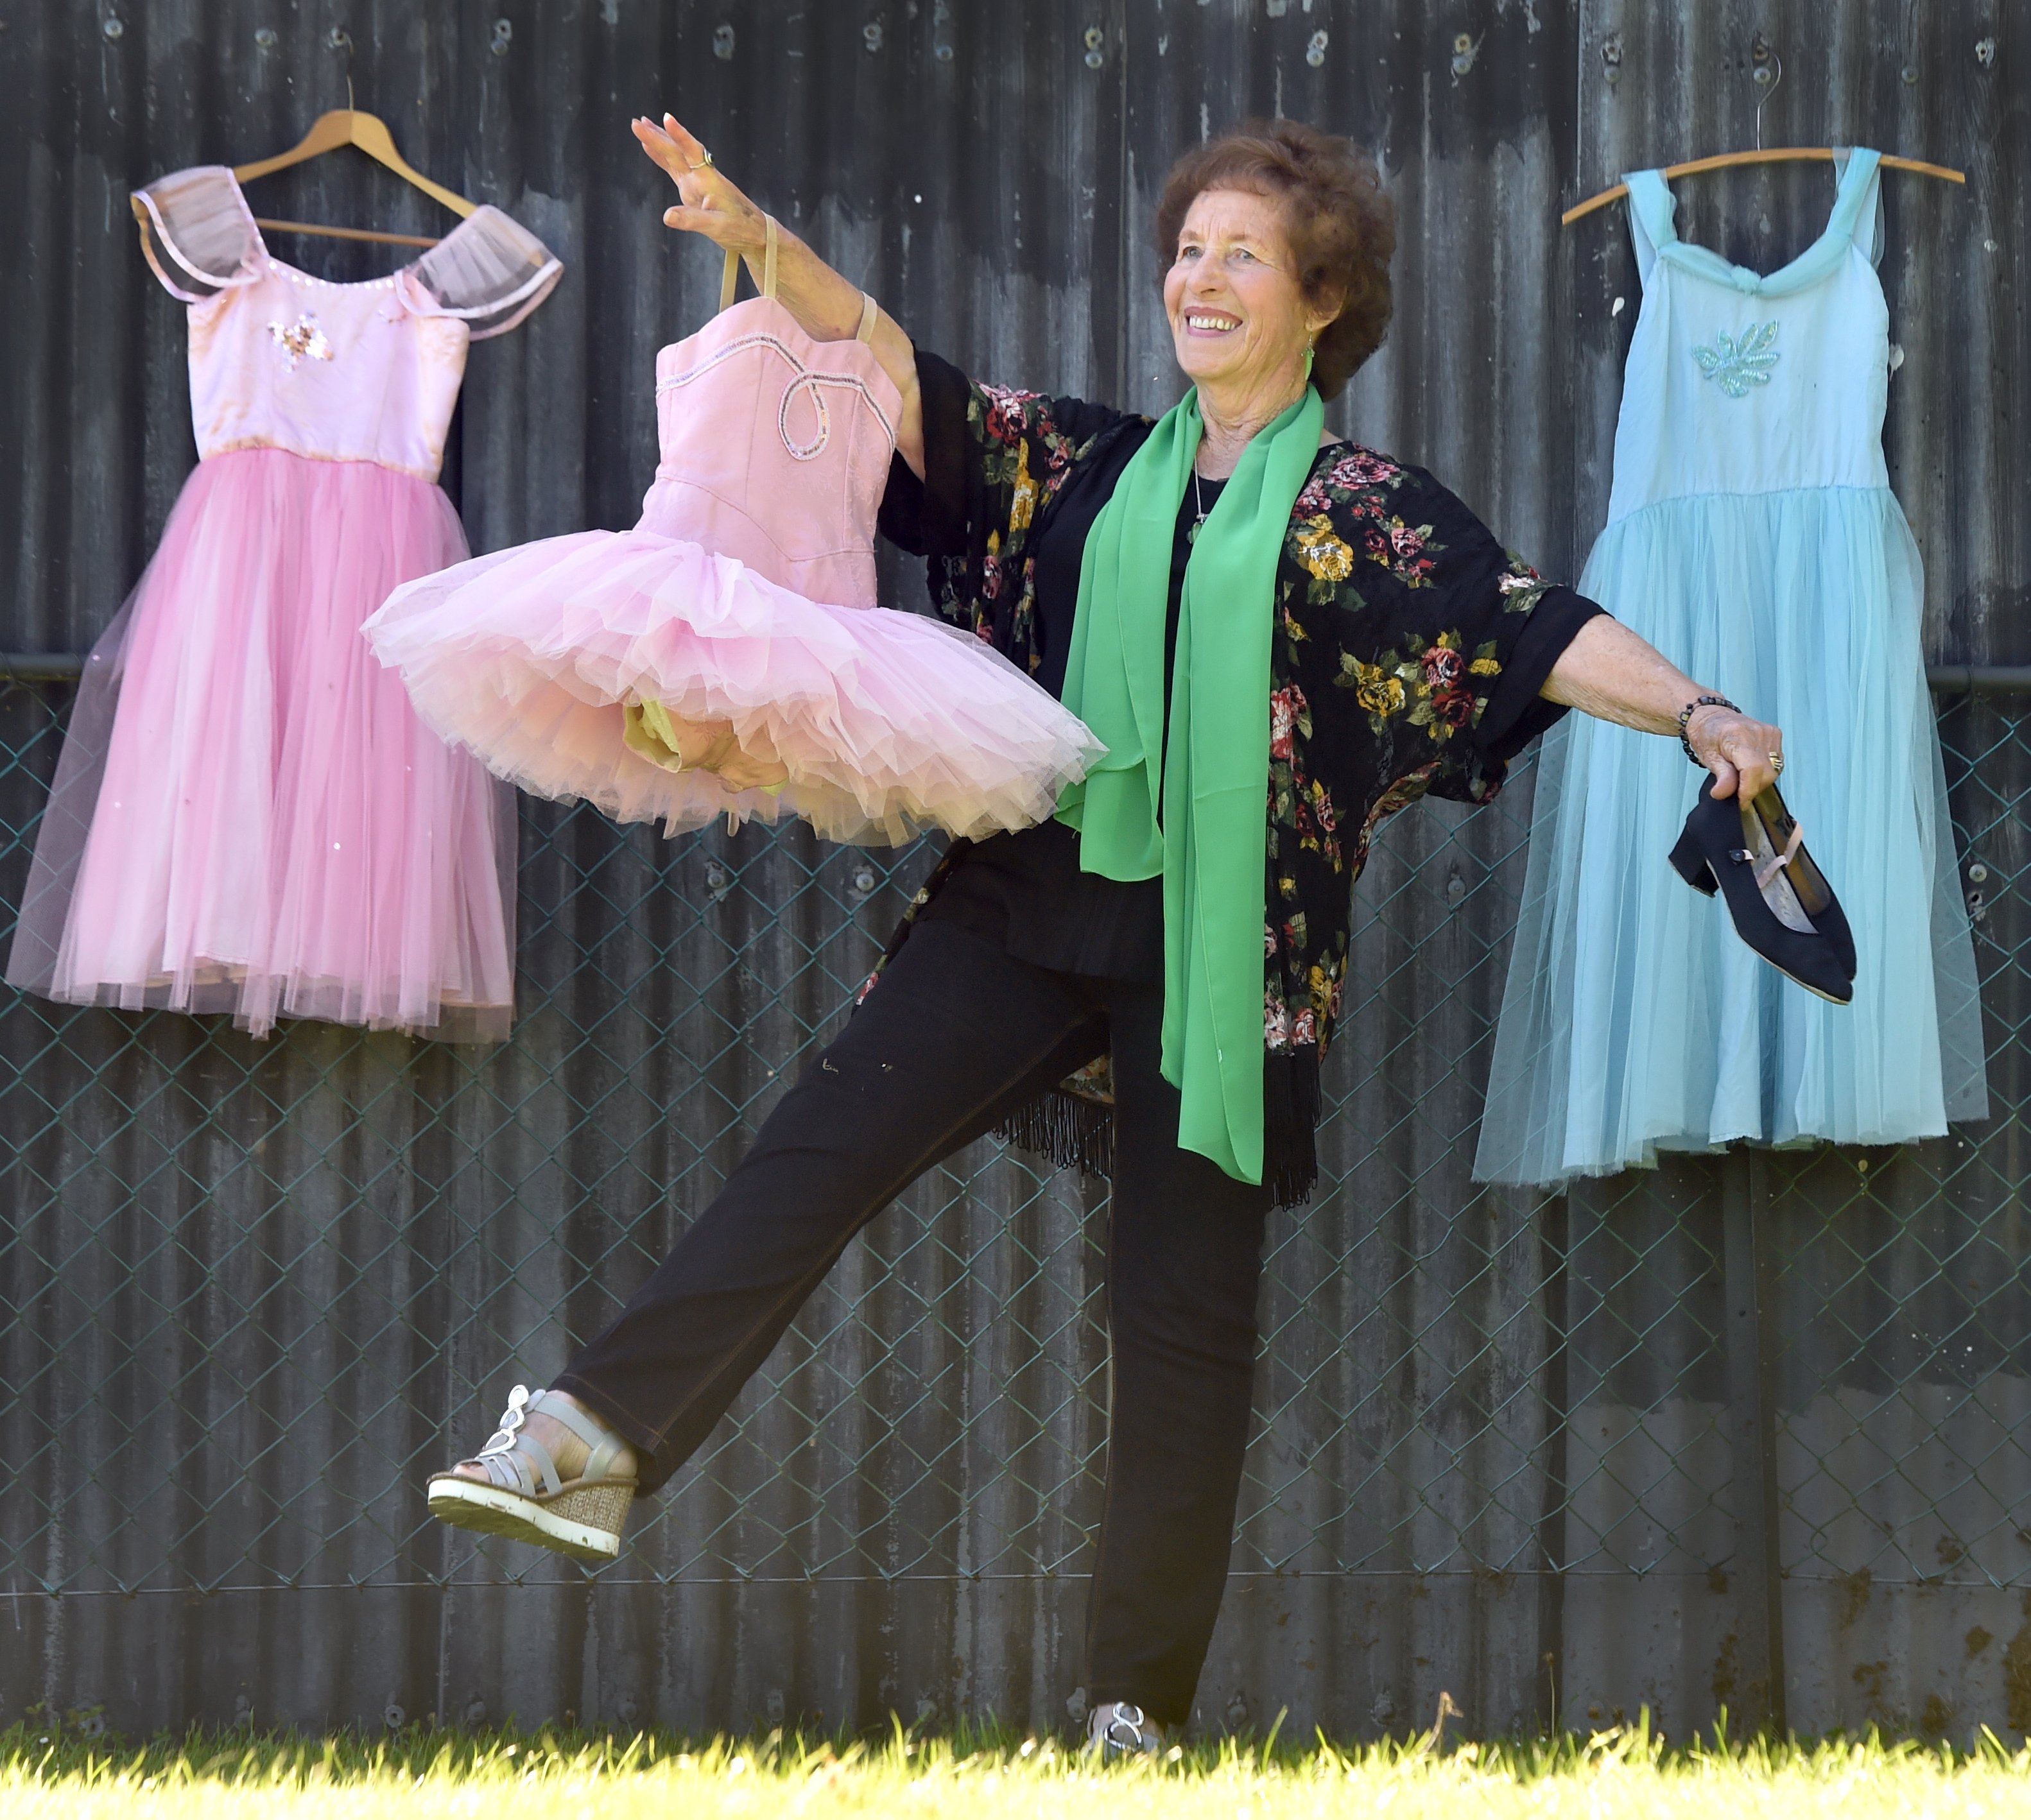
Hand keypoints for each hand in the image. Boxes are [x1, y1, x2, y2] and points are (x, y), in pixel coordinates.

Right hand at [631, 112, 767, 256]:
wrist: (754, 232)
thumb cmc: (740, 228)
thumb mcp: (716, 227)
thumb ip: (692, 220)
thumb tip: (667, 216)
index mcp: (708, 180)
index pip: (693, 151)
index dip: (680, 136)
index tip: (667, 119)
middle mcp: (700, 176)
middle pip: (676, 151)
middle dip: (657, 136)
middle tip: (636, 122)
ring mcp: (695, 181)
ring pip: (673, 155)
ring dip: (657, 140)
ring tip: (640, 124)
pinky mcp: (692, 189)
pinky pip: (673, 168)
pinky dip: (660, 157)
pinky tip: (649, 148)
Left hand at [1686, 703, 1785, 800]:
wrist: (1712, 717)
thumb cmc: (1707, 734)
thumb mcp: (1708, 758)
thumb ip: (1721, 776)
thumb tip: (1724, 793)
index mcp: (1737, 735)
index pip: (1753, 769)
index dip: (1748, 790)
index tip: (1741, 802)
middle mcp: (1758, 732)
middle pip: (1766, 773)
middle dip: (1752, 787)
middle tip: (1736, 789)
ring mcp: (1769, 733)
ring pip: (1774, 770)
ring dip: (1758, 780)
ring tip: (1741, 774)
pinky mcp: (1776, 735)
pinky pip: (1776, 762)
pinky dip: (1764, 770)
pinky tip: (1750, 767)